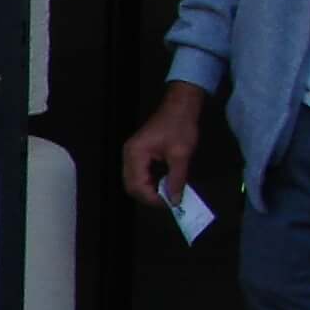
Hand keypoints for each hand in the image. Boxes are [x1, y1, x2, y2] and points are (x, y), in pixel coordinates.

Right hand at [121, 83, 206, 206]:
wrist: (180, 106)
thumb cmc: (180, 126)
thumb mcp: (181, 154)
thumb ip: (176, 179)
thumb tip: (175, 200)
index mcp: (135, 154)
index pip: (137, 185)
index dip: (152, 198)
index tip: (171, 203)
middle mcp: (128, 156)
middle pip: (131, 186)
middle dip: (149, 196)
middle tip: (169, 200)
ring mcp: (131, 154)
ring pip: (134, 182)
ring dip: (150, 190)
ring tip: (168, 192)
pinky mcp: (138, 154)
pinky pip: (139, 174)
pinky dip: (150, 182)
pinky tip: (164, 182)